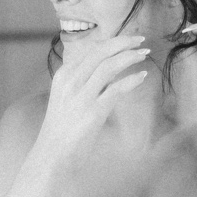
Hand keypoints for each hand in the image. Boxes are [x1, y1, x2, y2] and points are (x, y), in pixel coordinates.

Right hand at [35, 31, 149, 173]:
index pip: (91, 51)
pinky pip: (116, 89)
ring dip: (130, 57)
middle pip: (101, 52)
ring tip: (144, 54)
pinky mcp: (93, 112)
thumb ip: (82, 84)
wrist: (52, 156)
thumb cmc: (62, 130)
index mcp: (64, 76)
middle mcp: (71, 82)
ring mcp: (81, 96)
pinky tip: (142, 76)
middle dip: (124, 42)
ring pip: (109, 66)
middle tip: (141, 40)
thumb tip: (106, 72)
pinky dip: (131, 79)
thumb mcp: (67, 99)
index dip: (113, 42)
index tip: (129, 41)